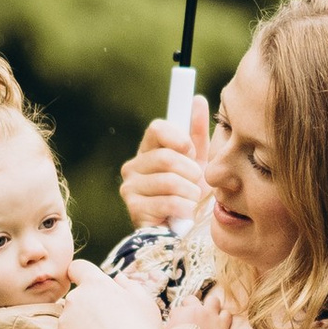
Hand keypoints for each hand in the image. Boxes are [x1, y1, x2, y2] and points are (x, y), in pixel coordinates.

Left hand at [51, 256, 167, 328]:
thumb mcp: (144, 303)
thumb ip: (129, 286)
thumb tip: (118, 278)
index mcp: (95, 284)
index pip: (77, 268)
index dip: (82, 274)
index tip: (88, 285)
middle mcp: (75, 299)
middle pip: (76, 297)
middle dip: (88, 306)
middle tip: (109, 324)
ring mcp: (65, 321)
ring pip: (71, 319)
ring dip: (82, 326)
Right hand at [119, 91, 210, 234]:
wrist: (185, 229)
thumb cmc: (190, 192)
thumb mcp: (197, 161)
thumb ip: (197, 132)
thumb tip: (197, 99)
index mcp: (148, 150)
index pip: (156, 128)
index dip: (177, 136)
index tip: (190, 149)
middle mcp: (133, 166)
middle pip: (165, 157)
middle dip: (189, 171)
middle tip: (197, 182)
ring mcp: (130, 188)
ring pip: (168, 181)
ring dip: (190, 192)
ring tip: (193, 200)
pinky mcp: (133, 209)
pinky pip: (166, 202)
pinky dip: (184, 208)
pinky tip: (187, 213)